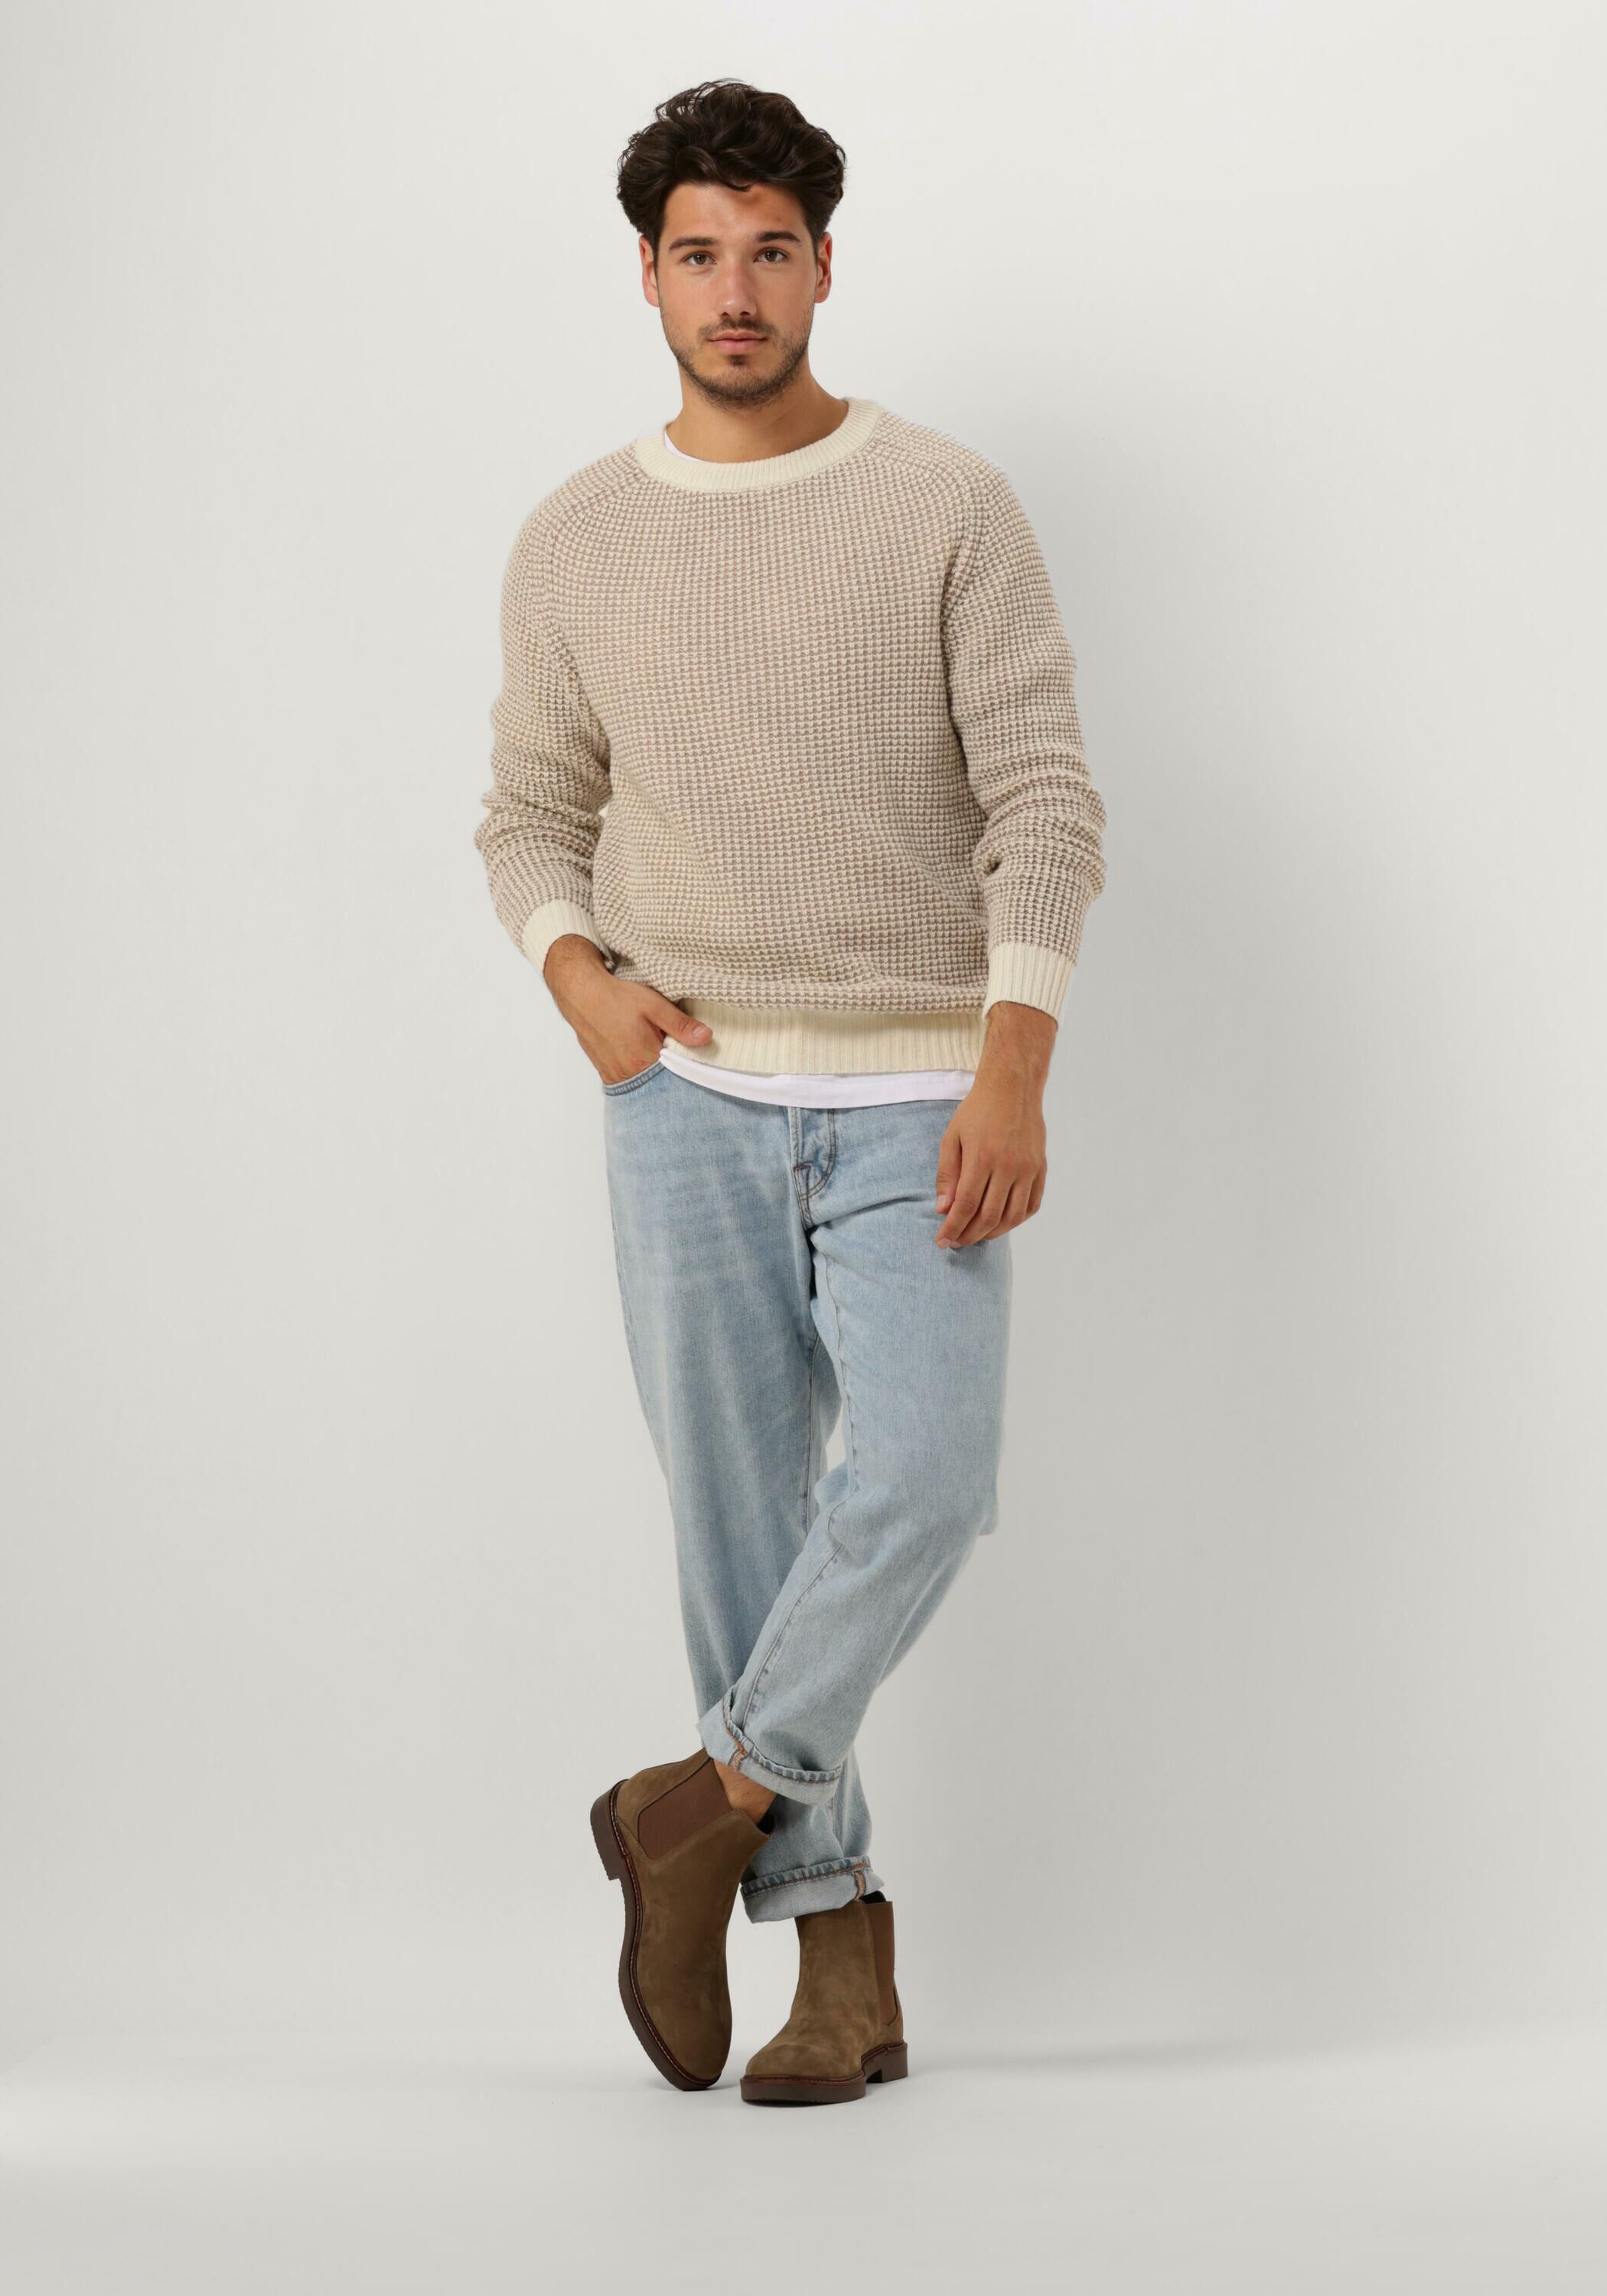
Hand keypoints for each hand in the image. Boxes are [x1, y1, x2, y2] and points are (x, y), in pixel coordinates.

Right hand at [543, 935, 714, 1082]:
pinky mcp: (606, 1073)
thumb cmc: (617, 997)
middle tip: (675, 1051)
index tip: (695, 1056)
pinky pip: (629, 1080)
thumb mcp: (654, 1005)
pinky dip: (639, 1073)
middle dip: (672, 1071)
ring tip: (657, 1053)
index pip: (677, 1074)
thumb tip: (706, 1038)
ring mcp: (615, 1075)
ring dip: (655, 1073)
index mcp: (645, 1059)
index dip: (688, 1066)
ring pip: (645, 1083)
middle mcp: (629, 1072)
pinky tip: (642, 1058)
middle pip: (661, 1082)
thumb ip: (680, 1024)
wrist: (582, 994)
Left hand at [933, 1001, 1054, 1246]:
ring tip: (976, 1235)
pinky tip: (1001, 1222)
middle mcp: (1008, 1167)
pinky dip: (1016, 1221)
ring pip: (1012, 1217)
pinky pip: (1031, 1206)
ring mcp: (1028, 1169)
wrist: (1012, 1088)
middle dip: (969, 1235)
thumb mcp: (952, 1138)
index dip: (953, 1228)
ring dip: (992, 1233)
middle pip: (989, 1217)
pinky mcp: (1040, 1168)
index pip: (966, 1206)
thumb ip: (946, 1175)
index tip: (942, 1240)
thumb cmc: (977, 1111)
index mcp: (982, 1158)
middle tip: (956, 1242)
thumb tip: (943, 1210)